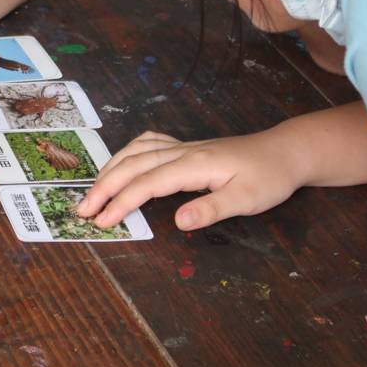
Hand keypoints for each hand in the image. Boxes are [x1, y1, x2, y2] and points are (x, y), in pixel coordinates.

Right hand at [75, 129, 310, 231]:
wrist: (284, 152)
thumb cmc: (269, 177)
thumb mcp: (248, 199)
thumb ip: (212, 208)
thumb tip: (177, 220)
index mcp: (193, 165)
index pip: (146, 183)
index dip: (120, 202)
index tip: (101, 222)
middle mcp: (182, 152)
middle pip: (132, 164)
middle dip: (103, 186)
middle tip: (82, 210)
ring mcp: (182, 147)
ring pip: (134, 151)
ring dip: (109, 169)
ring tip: (93, 191)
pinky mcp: (186, 148)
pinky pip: (147, 144)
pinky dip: (126, 153)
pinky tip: (121, 163)